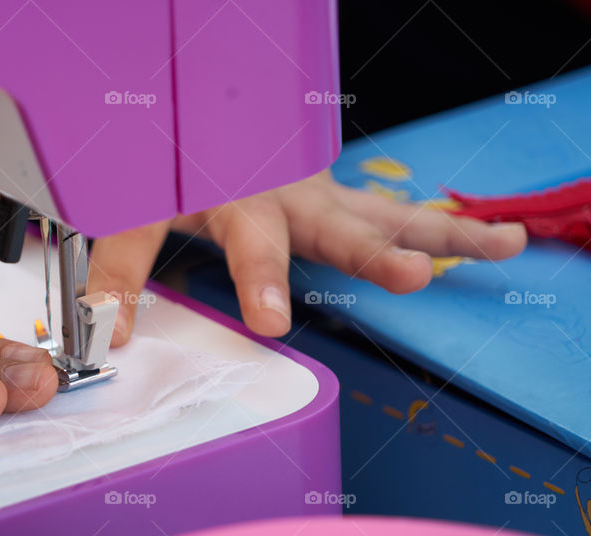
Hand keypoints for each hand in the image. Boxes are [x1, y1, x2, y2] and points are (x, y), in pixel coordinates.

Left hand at [0, 169, 526, 346]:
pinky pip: (380, 210)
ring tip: (442, 268)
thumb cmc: (105, 135)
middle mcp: (221, 181)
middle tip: (276, 311)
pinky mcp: (318, 190)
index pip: (123, 229)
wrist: (173, 78)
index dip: (109, 275)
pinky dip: (429, 227)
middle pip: (249, 223)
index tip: (97, 330)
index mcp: (149, 175)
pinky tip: (481, 246)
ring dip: (391, 243)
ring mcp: (279, 186)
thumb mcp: (33, 167)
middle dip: (262, 265)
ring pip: (343, 213)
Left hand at [90, 170, 526, 344]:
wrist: (204, 121)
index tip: (274, 321)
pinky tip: (491, 241)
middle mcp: (290, 195)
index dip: (260, 279)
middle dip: (376, 254)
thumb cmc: (177, 163)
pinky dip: (442, 227)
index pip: (249, 243)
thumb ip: (124, 266)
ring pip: (389, 214)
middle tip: (413, 276)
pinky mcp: (341, 199)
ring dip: (444, 234)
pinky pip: (395, 213)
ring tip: (504, 245)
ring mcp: (324, 195)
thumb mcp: (139, 207)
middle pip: (340, 226)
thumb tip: (114, 332)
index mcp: (237, 196)